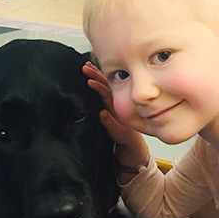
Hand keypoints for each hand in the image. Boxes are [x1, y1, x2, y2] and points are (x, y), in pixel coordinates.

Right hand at [82, 61, 132, 143]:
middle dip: (95, 74)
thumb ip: (110, 123)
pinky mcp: (109, 100)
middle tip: (85, 67)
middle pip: (104, 83)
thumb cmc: (123, 134)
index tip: (89, 81)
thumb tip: (102, 113)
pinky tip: (91, 72)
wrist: (130, 136)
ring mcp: (111, 99)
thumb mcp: (117, 132)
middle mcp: (113, 100)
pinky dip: (97, 77)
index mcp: (115, 106)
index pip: (106, 92)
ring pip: (104, 82)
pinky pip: (103, 85)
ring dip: (96, 73)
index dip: (98, 86)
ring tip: (87, 65)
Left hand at [82, 62, 149, 180]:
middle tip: (85, 68)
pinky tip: (102, 114)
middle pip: (108, 90)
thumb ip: (101, 109)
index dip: (96, 75)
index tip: (86, 66)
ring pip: (110, 103)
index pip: (105, 86)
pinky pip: (115, 126)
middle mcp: (117, 109)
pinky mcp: (122, 133)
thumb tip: (91, 99)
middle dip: (97, 77)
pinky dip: (108, 120)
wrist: (133, 151)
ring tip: (90, 83)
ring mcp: (120, 120)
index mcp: (113, 105)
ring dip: (101, 92)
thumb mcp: (107, 119)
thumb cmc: (120, 134)